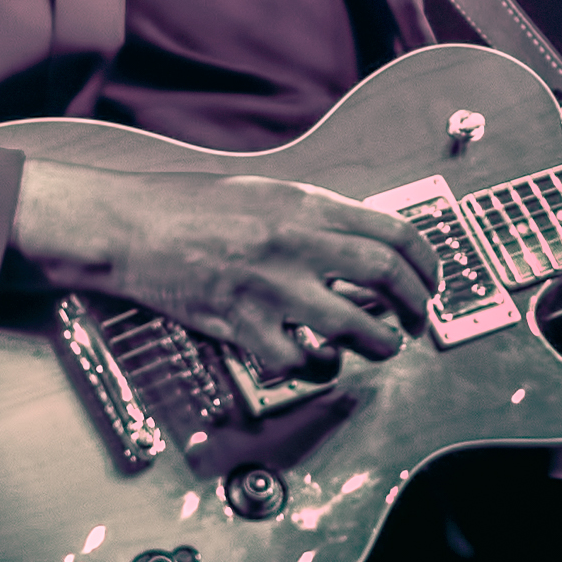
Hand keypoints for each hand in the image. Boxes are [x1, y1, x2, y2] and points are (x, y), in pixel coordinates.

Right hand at [8, 162, 436, 376]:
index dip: (427, 263)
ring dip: (380, 345)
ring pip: (354, 327)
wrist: (130, 227)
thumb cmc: (192, 208)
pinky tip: (321, 363)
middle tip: (418, 322)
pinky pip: (300, 362)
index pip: (394, 230)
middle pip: (386, 277)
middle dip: (416, 307)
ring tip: (381, 348)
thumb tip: (368, 243)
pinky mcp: (242, 326)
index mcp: (307, 205)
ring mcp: (270, 287)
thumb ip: (318, 215)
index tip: (431, 283)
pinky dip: (320, 369)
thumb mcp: (267, 192)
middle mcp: (296, 242)